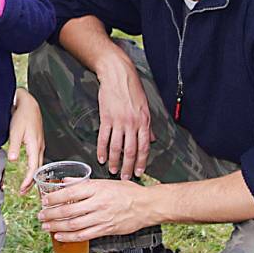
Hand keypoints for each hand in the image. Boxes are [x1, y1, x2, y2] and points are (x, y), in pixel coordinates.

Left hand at [7, 88, 44, 194]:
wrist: (28, 104)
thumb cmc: (22, 116)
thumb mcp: (15, 131)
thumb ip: (14, 146)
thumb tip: (12, 160)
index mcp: (35, 146)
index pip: (34, 168)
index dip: (29, 181)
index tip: (22, 189)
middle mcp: (40, 147)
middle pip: (38, 169)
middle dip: (32, 182)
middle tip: (24, 192)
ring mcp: (40, 145)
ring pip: (39, 165)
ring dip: (34, 176)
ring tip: (26, 185)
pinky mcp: (38, 142)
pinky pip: (38, 159)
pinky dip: (35, 168)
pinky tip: (31, 171)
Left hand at [37, 179, 153, 241]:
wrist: (147, 205)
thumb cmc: (128, 192)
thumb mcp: (106, 181)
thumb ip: (85, 183)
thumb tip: (66, 181)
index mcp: (96, 188)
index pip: (70, 193)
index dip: (54, 198)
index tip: (44, 201)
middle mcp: (97, 203)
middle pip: (68, 211)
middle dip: (51, 214)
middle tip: (40, 216)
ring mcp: (101, 218)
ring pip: (73, 224)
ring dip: (56, 226)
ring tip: (46, 226)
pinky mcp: (106, 229)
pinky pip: (84, 235)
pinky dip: (69, 237)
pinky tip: (60, 236)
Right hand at [96, 58, 152, 178]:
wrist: (118, 75)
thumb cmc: (132, 89)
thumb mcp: (145, 107)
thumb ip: (148, 126)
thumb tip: (152, 139)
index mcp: (144, 121)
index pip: (144, 147)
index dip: (142, 162)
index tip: (139, 172)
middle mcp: (132, 123)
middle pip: (130, 151)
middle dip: (128, 167)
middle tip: (126, 177)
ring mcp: (119, 121)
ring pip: (116, 147)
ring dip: (114, 161)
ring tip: (112, 170)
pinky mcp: (106, 118)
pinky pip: (104, 138)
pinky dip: (102, 150)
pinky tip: (101, 158)